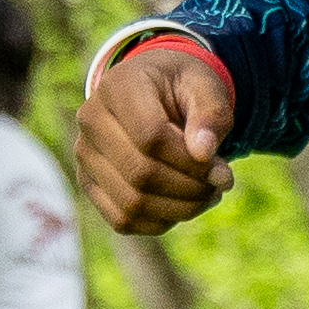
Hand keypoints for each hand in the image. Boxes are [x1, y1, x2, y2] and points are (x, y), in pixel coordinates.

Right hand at [79, 41, 235, 235]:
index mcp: (118, 86)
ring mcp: (85, 154)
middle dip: (190, 187)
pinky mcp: (89, 182)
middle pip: (140, 173)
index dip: (190, 162)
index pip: (151, 136)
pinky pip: (123, 220)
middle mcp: (91, 120)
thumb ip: (210, 113)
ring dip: (179, 209)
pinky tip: (184, 205)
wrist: (154, 92)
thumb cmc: (181, 87)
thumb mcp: (204, 85)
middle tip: (220, 184)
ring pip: (131, 203)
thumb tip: (203, 153)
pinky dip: (160, 222)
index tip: (223, 170)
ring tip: (208, 195)